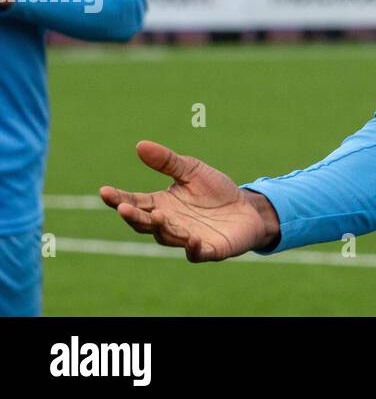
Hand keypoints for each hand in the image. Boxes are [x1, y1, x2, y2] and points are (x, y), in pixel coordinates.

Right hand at [99, 139, 279, 261]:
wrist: (247, 208)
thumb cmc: (215, 190)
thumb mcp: (191, 170)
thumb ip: (167, 161)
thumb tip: (139, 145)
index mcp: (162, 205)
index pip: (135, 203)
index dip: (119, 199)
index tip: (104, 191)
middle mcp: (169, 224)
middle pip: (144, 224)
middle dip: (133, 217)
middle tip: (124, 208)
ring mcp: (186, 239)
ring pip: (167, 237)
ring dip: (161, 228)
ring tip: (157, 215)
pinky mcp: (207, 250)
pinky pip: (196, 253)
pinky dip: (192, 249)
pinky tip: (191, 240)